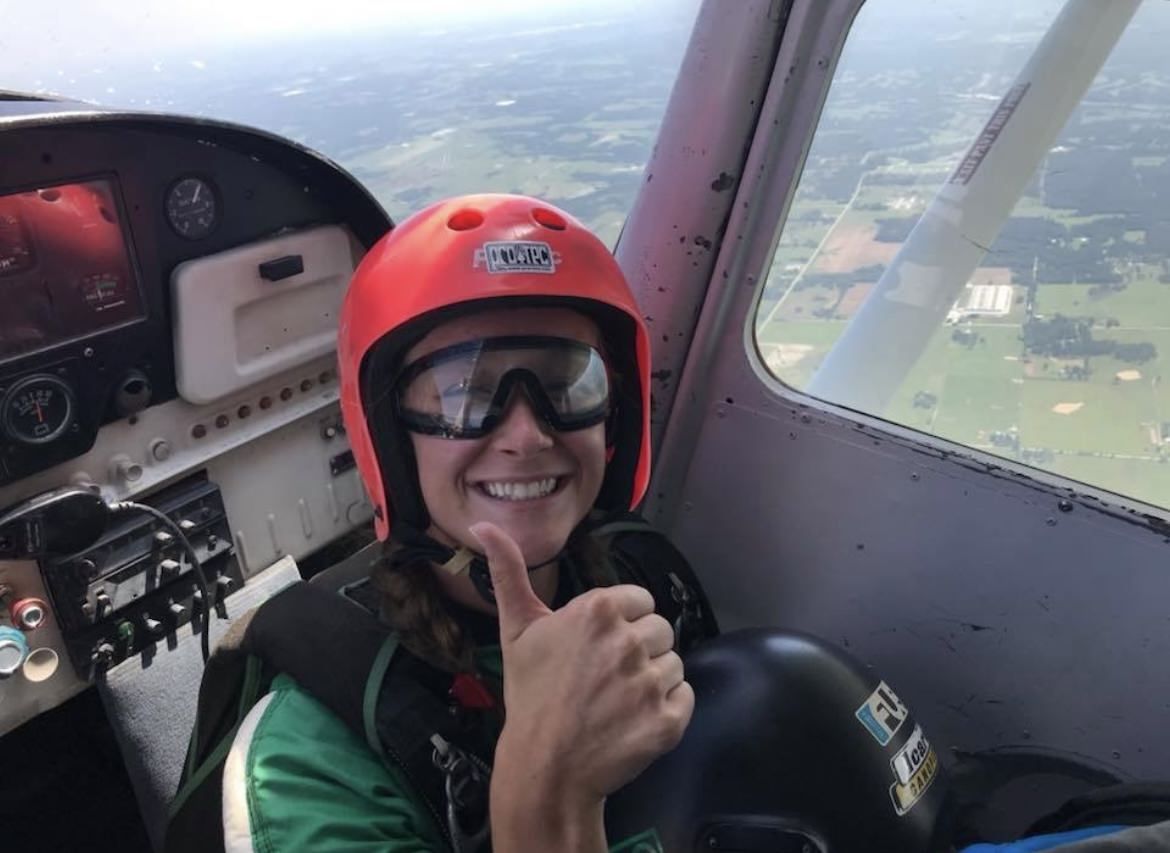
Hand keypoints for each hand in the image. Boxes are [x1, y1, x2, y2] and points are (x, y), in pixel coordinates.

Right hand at [470, 521, 693, 807]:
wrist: (543, 769)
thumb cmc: (530, 696)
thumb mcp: (516, 630)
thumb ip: (509, 572)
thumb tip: (484, 525)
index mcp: (597, 610)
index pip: (639, 600)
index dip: (621, 623)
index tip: (597, 649)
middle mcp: (628, 641)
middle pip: (660, 629)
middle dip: (638, 650)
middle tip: (605, 677)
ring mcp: (650, 683)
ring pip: (673, 663)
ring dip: (652, 680)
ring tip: (617, 701)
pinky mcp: (668, 720)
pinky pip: (685, 697)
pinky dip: (666, 710)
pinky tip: (633, 720)